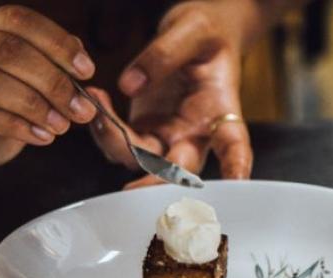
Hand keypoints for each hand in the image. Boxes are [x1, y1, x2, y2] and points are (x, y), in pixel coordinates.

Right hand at [0, 5, 97, 197]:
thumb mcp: (16, 92)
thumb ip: (44, 72)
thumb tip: (82, 61)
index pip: (16, 19)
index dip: (56, 42)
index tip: (87, 70)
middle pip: (4, 47)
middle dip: (52, 78)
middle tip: (82, 108)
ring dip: (34, 103)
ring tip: (62, 127)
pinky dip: (14, 125)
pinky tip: (41, 137)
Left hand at [90, 1, 253, 188]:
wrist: (197, 35)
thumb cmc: (207, 34)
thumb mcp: (193, 30)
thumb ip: (164, 54)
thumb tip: (130, 85)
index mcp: (220, 111)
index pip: (233, 143)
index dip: (235, 164)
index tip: (236, 179)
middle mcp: (196, 133)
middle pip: (180, 168)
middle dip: (154, 182)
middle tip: (131, 191)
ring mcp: (169, 136)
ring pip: (142, 160)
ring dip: (115, 143)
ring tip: (97, 104)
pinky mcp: (145, 131)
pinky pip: (121, 143)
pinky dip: (103, 128)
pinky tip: (97, 100)